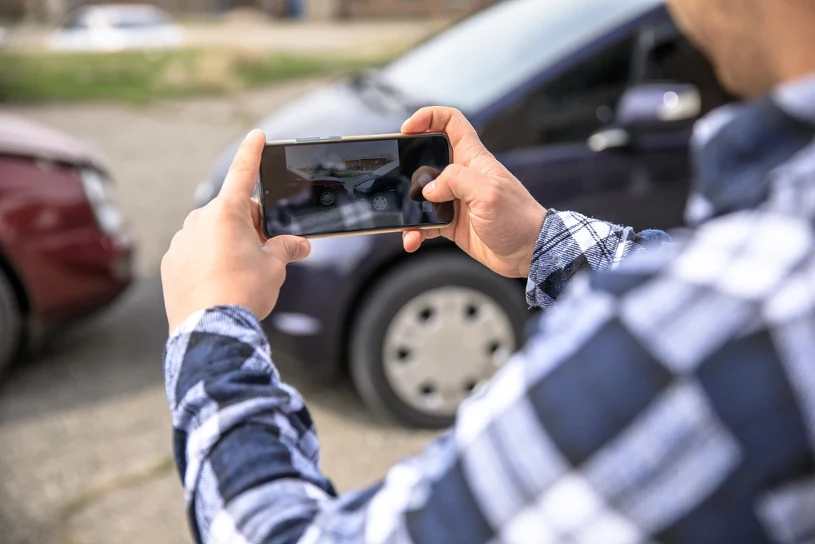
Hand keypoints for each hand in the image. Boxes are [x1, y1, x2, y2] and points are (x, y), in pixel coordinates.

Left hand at [161, 130, 310, 332]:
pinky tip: (218, 285)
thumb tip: (299, 245)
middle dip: (248, 226)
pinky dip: (208, 262)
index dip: (252, 152)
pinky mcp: (171, 263)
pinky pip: (194, 254)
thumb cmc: (244, 292)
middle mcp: (199, 220)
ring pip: (211, 234)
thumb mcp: (274, 268)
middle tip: (263, 253)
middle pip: (231, 212)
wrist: (210, 328)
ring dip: (227, 245)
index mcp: (226, 213)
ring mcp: (181, 241)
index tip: (257, 135)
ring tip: (238, 276)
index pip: (243, 173)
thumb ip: (286, 249)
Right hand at [401, 107, 546, 277]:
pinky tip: (412, 240)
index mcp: (473, 159)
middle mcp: (462, 176)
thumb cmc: (518, 219)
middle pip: (427, 158)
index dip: (428, 117)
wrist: (529, 253)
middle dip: (407, 165)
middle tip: (394, 178)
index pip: (451, 122)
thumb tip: (427, 189)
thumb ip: (456, 181)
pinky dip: (415, 231)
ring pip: (421, 195)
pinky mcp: (452, 222)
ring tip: (403, 222)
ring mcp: (456, 200)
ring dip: (408, 207)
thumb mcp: (488, 193)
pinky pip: (425, 223)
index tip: (408, 129)